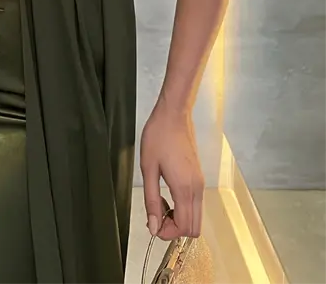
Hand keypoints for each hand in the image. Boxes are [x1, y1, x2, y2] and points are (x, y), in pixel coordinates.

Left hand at [140, 97, 204, 240]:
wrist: (173, 115)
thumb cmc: (158, 136)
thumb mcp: (148, 168)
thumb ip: (151, 200)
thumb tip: (153, 226)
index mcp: (184, 188)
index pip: (184, 227)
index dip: (167, 232)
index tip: (153, 222)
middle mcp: (197, 189)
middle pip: (194, 227)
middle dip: (174, 229)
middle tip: (156, 214)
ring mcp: (200, 183)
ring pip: (196, 217)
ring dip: (178, 218)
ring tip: (159, 202)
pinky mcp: (198, 177)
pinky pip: (195, 204)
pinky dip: (182, 208)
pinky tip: (166, 193)